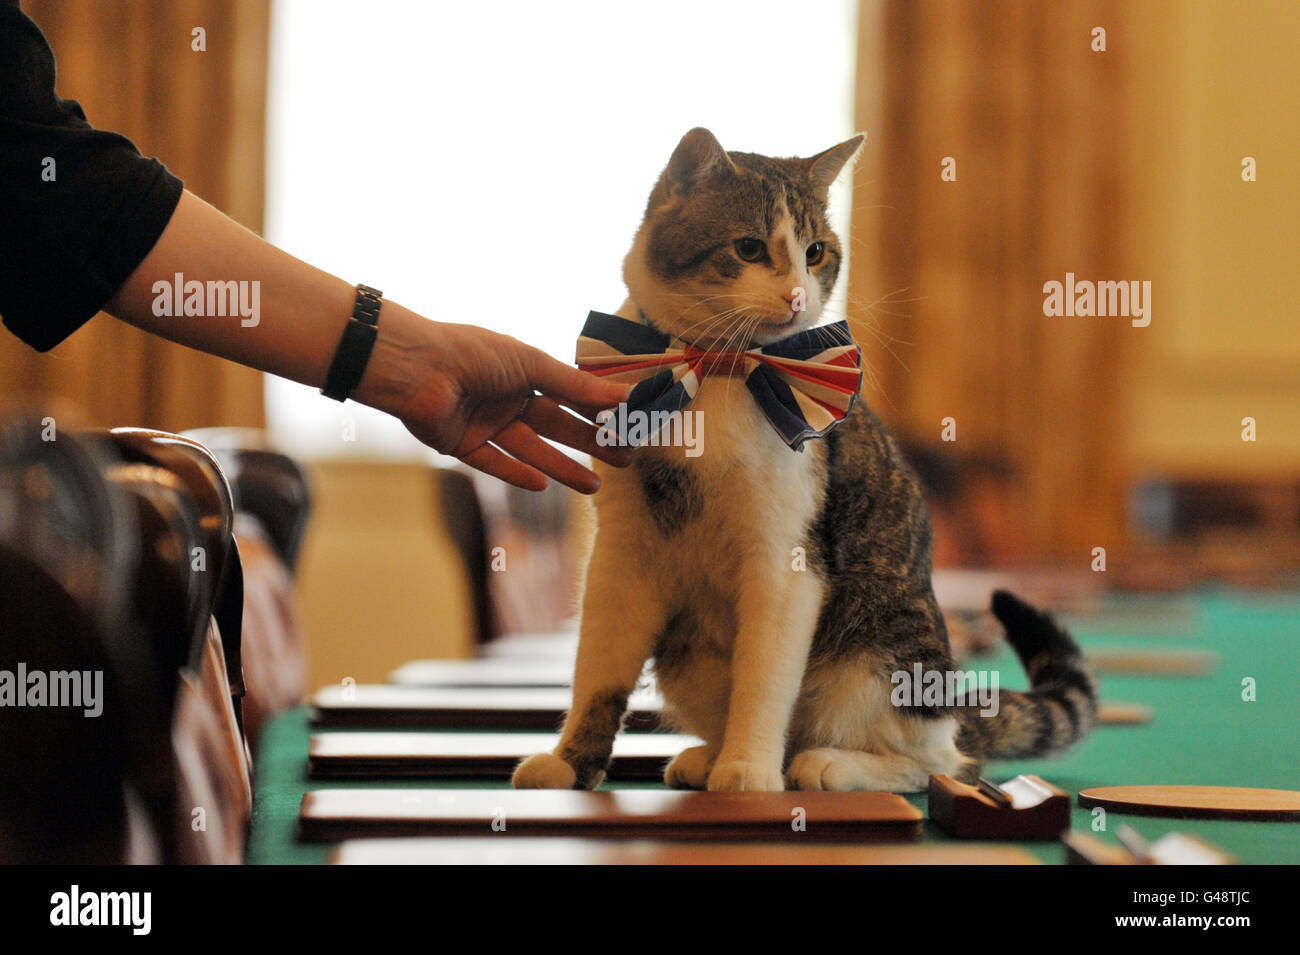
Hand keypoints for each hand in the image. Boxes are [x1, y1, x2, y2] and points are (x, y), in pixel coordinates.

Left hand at [389, 320, 631, 493]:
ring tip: (594, 486)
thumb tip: (624, 395)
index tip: (630, 424)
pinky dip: (517, 474)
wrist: (415, 367)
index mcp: (522, 371)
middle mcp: (504, 397)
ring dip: (561, 467)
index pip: (569, 395)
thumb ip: (575, 386)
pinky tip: (543, 487)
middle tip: (623, 460)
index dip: (598, 410)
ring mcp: (483, 423)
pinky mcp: (460, 445)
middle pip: (555, 426)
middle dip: (589, 443)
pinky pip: (494, 463)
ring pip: (530, 450)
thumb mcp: (531, 365)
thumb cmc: (473, 353)